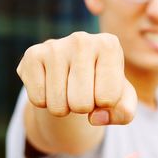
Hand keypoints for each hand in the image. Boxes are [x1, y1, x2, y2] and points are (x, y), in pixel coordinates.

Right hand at [16, 32, 136, 125]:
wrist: (72, 73)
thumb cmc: (103, 85)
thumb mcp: (122, 100)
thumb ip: (125, 113)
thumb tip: (97, 117)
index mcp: (109, 45)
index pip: (108, 98)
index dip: (105, 104)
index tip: (102, 88)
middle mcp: (82, 39)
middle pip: (81, 104)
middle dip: (83, 108)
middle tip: (83, 92)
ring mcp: (55, 45)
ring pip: (58, 105)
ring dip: (64, 107)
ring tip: (68, 89)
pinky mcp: (32, 54)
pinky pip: (38, 100)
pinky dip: (44, 102)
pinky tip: (51, 85)